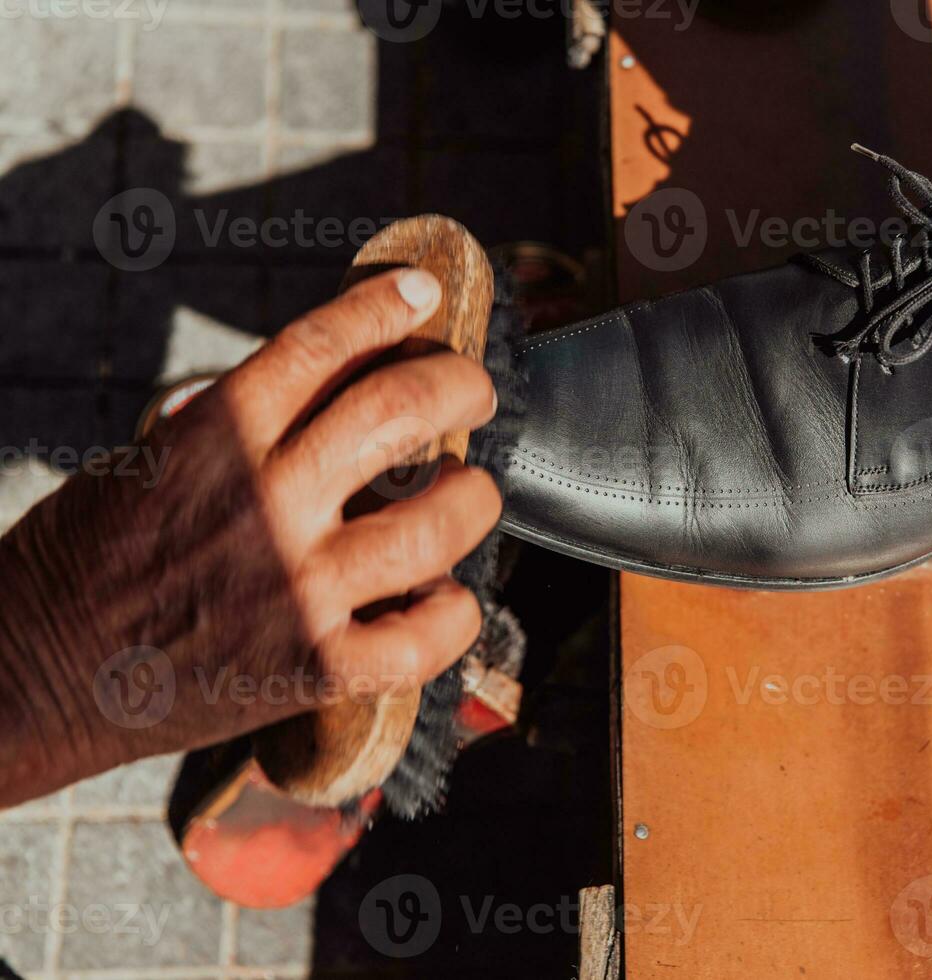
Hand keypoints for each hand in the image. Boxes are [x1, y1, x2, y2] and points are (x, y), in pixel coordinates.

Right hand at [0, 269, 499, 805]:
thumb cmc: (77, 566)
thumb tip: (320, 399)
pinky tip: (445, 599)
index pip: (320, 345)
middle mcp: (265, 502)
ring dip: (473, 498)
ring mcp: (297, 588)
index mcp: (213, 438)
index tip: (422, 294)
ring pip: (436, 521)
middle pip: (398, 410)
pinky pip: (424, 637)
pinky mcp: (314, 669)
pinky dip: (454, 613)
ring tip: (471, 495)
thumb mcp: (141, 463)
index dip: (385, 307)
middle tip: (473, 389)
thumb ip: (232, 432)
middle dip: (457, 384)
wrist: (22, 679)